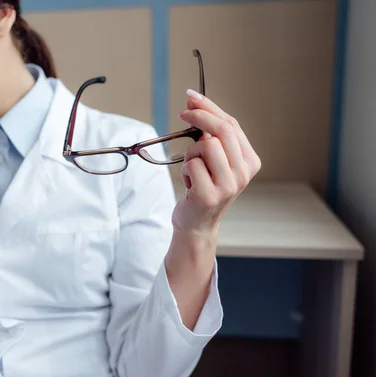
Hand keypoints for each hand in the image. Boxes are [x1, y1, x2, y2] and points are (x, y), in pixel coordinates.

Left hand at [172, 89, 260, 236]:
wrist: (197, 223)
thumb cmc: (202, 187)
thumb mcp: (213, 160)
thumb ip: (210, 134)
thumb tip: (194, 101)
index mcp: (250, 161)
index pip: (232, 124)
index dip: (210, 107)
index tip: (192, 97)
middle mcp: (244, 173)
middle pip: (222, 130)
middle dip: (199, 117)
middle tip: (182, 114)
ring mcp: (229, 185)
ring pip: (206, 145)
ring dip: (191, 153)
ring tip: (192, 168)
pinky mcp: (209, 195)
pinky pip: (192, 165)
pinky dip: (185, 170)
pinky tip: (189, 182)